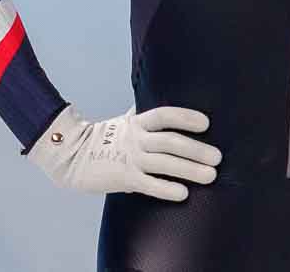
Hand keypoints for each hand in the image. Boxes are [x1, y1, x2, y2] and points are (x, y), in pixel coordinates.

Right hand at [28, 103, 222, 198]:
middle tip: (218, 157)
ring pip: (165, 163)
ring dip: (190, 169)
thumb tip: (152, 96)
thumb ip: (141, 114)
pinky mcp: (124, 178)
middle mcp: (135, 138)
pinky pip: (149, 184)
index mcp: (137, 122)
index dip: (186, 117)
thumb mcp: (124, 121)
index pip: (165, 115)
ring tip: (210, 175)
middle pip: (171, 141)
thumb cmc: (103, 137)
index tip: (206, 123)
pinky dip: (167, 188)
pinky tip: (183, 193)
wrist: (72, 157)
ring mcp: (130, 158)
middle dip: (197, 149)